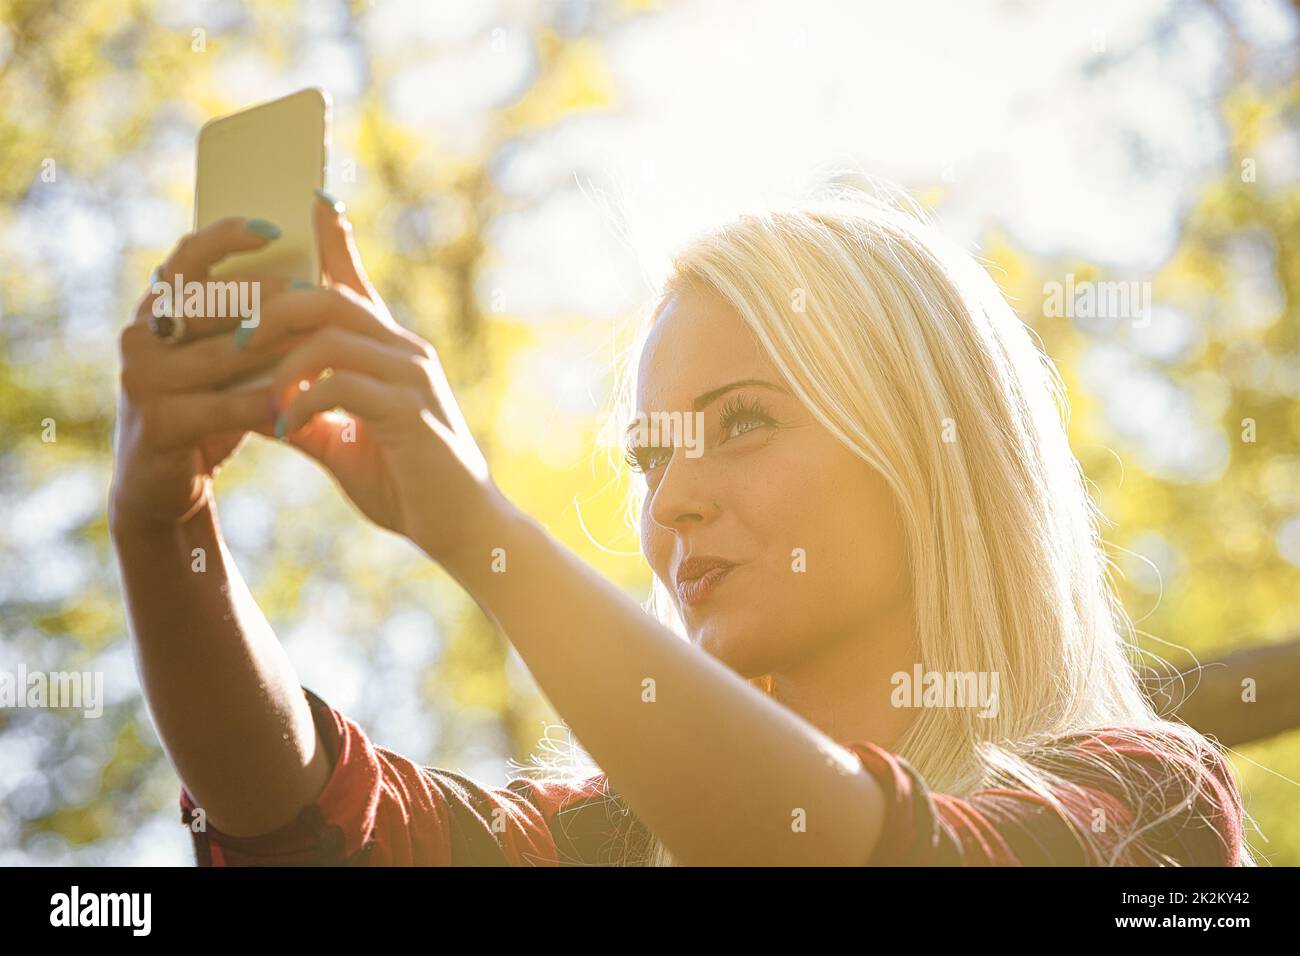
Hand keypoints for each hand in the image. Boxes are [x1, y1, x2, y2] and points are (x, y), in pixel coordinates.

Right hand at [110, 218, 296, 531]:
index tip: (273, 228)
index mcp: (157, 311)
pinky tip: (297, 403)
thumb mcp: (227, 360)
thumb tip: (315, 273)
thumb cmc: (207, 411)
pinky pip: (221, 407)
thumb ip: (253, 321)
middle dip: (263, 297)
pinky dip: (262, 405)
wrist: (167, 487)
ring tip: (320, 343)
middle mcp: (141, 338)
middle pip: (207, 303)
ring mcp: (142, 381)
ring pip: (219, 355)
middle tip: (313, 292)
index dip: (225, 238)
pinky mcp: (157, 425)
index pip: (186, 259)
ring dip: (273, 349)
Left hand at [255, 194, 505, 563]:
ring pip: (330, 334)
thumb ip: (304, 413)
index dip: (332, 238)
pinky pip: (341, 383)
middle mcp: (404, 351)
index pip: (354, 281)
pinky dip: (303, 401)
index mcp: (391, 351)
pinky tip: (288, 428)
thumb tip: (252, 402)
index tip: (309, 199)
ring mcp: (410, 377)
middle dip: (271, 311)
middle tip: (235, 344)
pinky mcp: (408, 411)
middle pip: (328, 297)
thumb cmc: (407, 485)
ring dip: (282, 361)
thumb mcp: (343, 443)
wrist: (461, 528)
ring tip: (263, 396)